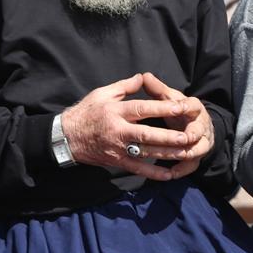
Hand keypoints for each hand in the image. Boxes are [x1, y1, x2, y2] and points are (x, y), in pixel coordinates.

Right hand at [61, 74, 202, 180]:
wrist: (65, 137)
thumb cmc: (86, 112)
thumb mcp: (101, 94)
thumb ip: (124, 86)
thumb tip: (142, 77)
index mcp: (115, 111)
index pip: (142, 109)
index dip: (161, 108)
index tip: (180, 107)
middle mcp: (118, 131)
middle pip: (146, 134)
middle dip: (168, 136)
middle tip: (187, 137)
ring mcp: (118, 148)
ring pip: (145, 152)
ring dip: (166, 154)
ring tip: (185, 153)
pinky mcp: (117, 161)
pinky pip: (137, 169)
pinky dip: (153, 173)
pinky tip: (169, 174)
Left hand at [139, 72, 214, 179]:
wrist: (198, 128)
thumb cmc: (180, 111)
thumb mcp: (171, 99)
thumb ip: (158, 90)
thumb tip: (144, 76)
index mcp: (195, 109)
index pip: (193, 106)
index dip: (186, 107)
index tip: (177, 107)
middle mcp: (201, 127)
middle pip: (195, 133)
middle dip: (183, 136)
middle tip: (171, 138)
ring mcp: (201, 143)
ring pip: (193, 151)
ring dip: (179, 154)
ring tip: (162, 157)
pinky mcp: (197, 158)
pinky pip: (190, 166)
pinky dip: (180, 170)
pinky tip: (168, 174)